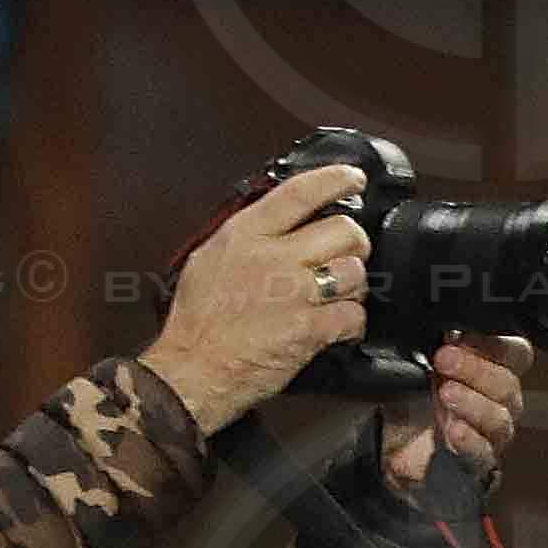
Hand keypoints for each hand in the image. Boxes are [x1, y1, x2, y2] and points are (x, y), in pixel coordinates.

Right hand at [141, 162, 379, 431]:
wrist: (193, 369)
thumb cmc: (198, 322)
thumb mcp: (209, 260)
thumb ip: (247, 238)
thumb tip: (276, 222)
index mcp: (246, 235)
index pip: (299, 192)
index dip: (335, 179)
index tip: (353, 177)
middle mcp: (272, 258)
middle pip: (343, 230)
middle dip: (354, 244)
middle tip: (346, 255)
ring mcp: (294, 293)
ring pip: (355, 273)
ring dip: (354, 286)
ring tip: (337, 296)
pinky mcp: (309, 329)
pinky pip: (354, 316)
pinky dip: (352, 323)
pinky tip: (337, 326)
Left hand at [374, 331, 531, 498]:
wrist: (390, 443)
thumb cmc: (409, 393)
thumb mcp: (413, 359)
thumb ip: (428, 340)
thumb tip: (424, 313)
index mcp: (491, 367)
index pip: (515, 352)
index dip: (496, 343)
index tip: (461, 333)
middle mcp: (499, 399)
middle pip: (508, 383)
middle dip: (477, 369)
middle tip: (444, 358)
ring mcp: (491, 433)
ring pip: (500, 417)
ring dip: (474, 403)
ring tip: (445, 394)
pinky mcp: (478, 462)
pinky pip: (485, 452)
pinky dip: (471, 441)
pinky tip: (453, 431)